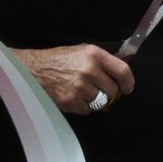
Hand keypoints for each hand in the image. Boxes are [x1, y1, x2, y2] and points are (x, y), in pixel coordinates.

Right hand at [18, 44, 134, 113]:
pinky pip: (87, 110)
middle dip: (107, 92)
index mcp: (94, 54)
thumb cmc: (59, 59)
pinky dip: (82, 106)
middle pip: (112, 90)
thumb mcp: (82, 51)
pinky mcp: (71, 101)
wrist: (34, 70)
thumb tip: (122, 68)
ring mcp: (80, 87)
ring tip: (81, 91)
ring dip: (93, 100)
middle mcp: (89, 70)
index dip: (128, 82)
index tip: (128, 88)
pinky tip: (72, 96)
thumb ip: (102, 59)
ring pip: (100, 102)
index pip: (122, 70)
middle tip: (97, 89)